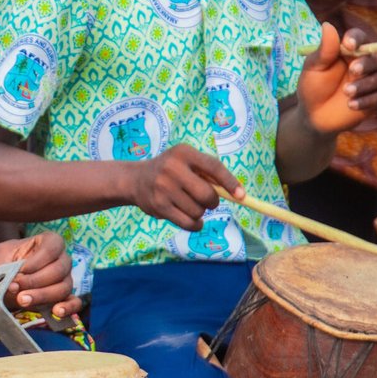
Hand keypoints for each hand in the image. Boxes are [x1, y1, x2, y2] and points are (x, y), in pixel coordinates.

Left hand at [0, 232, 80, 319]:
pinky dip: (68, 308)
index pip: (51, 248)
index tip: (20, 270)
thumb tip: (13, 286)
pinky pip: (75, 303)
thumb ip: (4, 268)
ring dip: (42, 296)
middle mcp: (62, 259)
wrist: (4, 277)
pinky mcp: (66, 297)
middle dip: (35, 281)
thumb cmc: (4, 261)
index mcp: (49, 241)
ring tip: (23, 300)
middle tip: (16, 288)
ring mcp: (66, 278)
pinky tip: (56, 312)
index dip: (37, 261)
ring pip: (63, 288)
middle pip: (58, 270)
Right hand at [124, 143, 239, 229]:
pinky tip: (190, 219)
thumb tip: (239, 194)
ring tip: (187, 204)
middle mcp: (172, 168)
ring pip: (198, 211)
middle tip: (206, 201)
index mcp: (183, 152)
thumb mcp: (186, 161)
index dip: (230, 182)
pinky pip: (189, 223)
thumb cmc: (170, 171)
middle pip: (207, 195)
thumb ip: (208, 173)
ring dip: (199, 212)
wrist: (134, 179)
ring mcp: (163, 188)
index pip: (213, 167)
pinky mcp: (159, 206)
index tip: (241, 196)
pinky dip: (195, 224)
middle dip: (212, 202)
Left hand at [297, 24, 376, 134]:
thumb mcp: (313, 68)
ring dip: (365, 84)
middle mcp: (365, 64)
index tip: (348, 45)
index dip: (357, 38)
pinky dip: (366, 100)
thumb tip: (328, 25)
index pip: (361, 38)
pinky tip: (350, 104)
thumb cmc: (312, 87)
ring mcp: (372, 82)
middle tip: (353, 70)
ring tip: (345, 92)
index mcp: (349, 52)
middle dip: (369, 63)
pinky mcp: (376, 100)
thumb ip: (324, 49)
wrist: (313, 115)